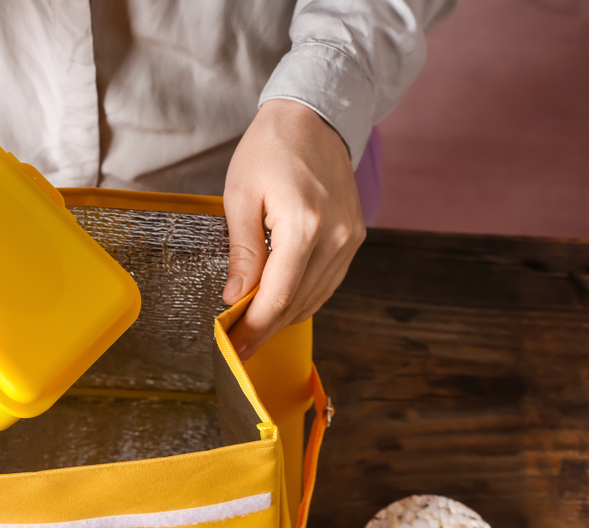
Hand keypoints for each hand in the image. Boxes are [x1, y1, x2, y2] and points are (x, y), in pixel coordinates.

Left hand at [222, 99, 365, 359]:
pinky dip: (302, 298)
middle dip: (264, 329)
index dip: (253, 329)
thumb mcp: (240, 196)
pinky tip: (280, 304)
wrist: (314, 117)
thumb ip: (242, 252)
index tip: (233, 348)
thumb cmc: (271, 149)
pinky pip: (328, 283)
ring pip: (315, 299)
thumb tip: (236, 298)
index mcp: (304, 226)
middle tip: (237, 344)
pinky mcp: (355, 238)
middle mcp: (336, 237)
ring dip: (284, 317)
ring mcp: (350, 240)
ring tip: (252, 328)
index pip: (277, 297)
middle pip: (297, 304)